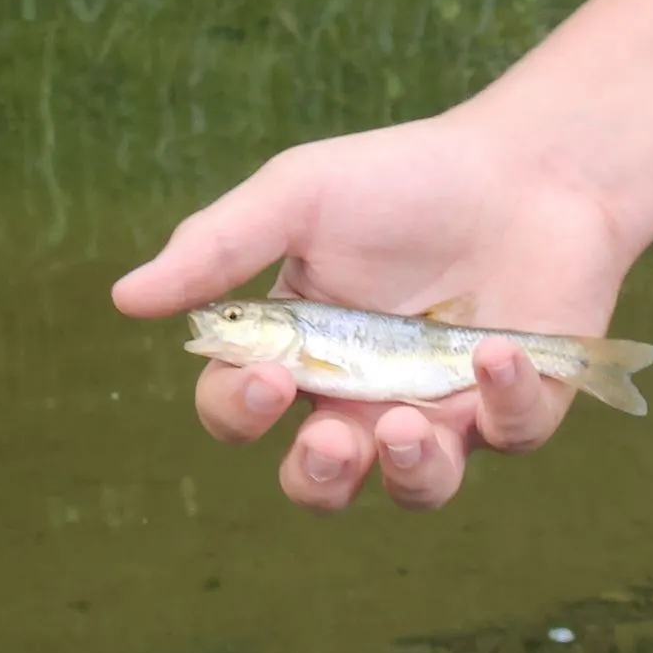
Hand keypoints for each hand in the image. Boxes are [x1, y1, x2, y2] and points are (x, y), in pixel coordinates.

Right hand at [111, 109, 636, 511]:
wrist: (527, 162)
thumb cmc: (403, 179)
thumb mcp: (298, 196)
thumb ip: (218, 246)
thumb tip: (124, 298)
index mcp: (300, 351)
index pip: (242, 410)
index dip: (242, 410)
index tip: (270, 375)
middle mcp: (364, 396)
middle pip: (321, 482)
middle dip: (317, 479)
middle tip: (330, 444)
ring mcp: (443, 410)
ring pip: (415, 489)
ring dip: (406, 474)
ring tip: (404, 427)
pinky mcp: (516, 409)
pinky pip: (508, 438)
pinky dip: (502, 404)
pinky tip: (495, 350)